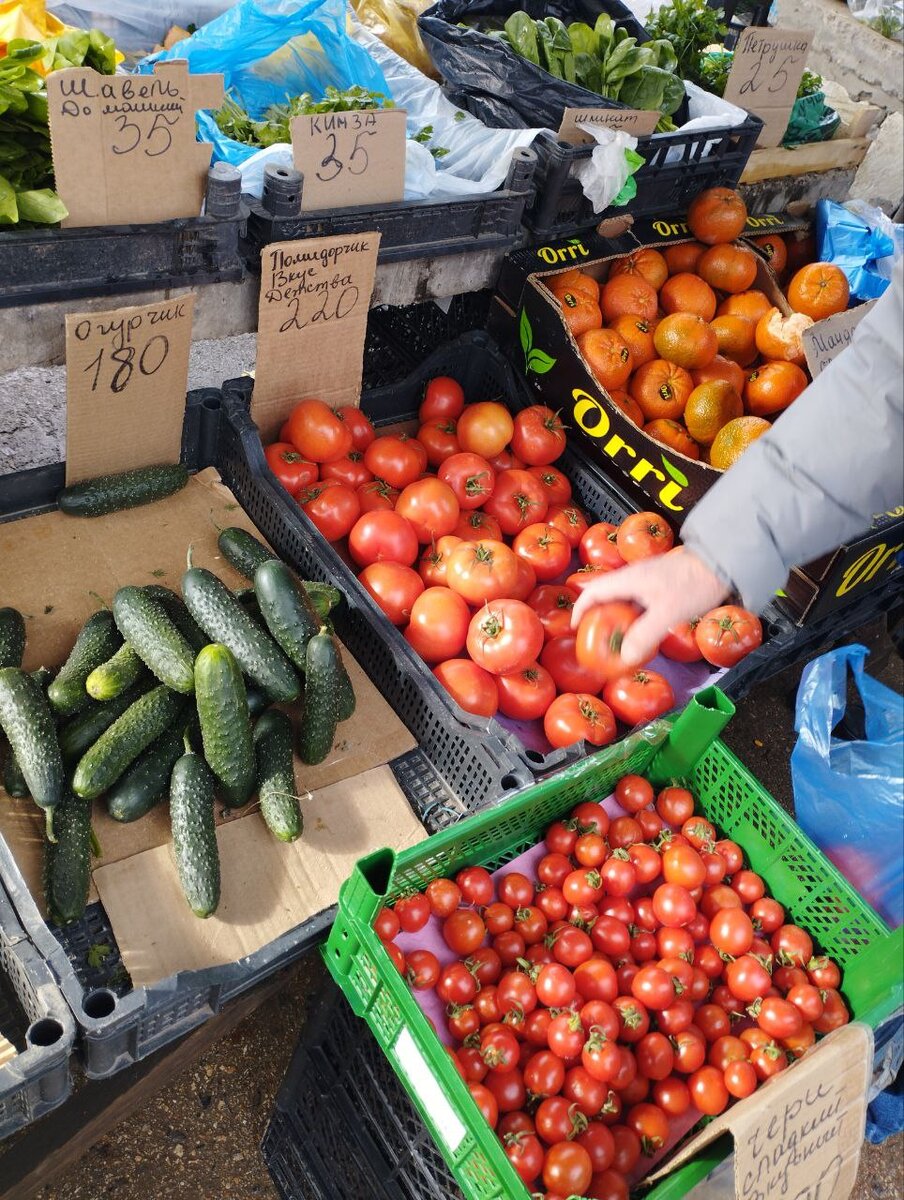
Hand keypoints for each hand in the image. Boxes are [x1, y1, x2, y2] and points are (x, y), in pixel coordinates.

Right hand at [570, 548, 729, 666]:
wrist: (722, 563)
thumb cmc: (695, 583)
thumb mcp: (667, 613)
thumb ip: (644, 636)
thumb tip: (625, 657)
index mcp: (629, 580)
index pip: (592, 592)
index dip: (579, 609)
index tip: (575, 628)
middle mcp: (634, 578)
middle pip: (605, 597)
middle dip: (599, 619)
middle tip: (598, 640)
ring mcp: (648, 581)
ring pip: (623, 602)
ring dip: (618, 620)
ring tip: (619, 640)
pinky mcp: (661, 585)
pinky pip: (639, 604)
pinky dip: (635, 618)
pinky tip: (642, 632)